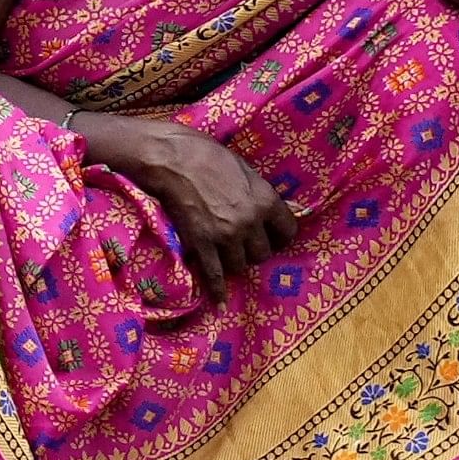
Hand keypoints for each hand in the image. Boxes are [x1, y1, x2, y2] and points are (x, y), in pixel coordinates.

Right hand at [82, 115, 297, 281]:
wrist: (170, 157)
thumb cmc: (207, 154)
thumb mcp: (244, 168)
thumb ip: (258, 193)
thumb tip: (268, 209)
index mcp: (265, 199)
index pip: (288, 232)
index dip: (280, 237)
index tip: (271, 238)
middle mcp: (250, 221)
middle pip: (263, 254)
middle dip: (253, 251)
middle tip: (242, 245)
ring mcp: (226, 235)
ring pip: (240, 266)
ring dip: (234, 263)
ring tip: (225, 256)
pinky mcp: (202, 244)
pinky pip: (215, 275)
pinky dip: (217, 292)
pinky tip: (220, 305)